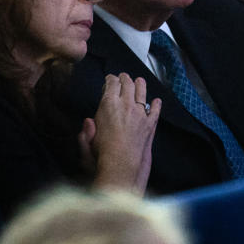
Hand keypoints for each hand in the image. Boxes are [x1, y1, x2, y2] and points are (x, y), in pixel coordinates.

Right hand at [90, 73, 160, 192]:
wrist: (121, 166)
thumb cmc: (102, 155)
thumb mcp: (87, 141)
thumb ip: (86, 130)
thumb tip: (88, 122)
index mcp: (109, 104)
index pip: (111, 83)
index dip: (110, 79)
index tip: (110, 79)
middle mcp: (126, 105)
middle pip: (127, 83)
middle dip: (124, 78)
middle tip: (123, 77)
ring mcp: (140, 113)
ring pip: (142, 92)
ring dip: (140, 84)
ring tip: (139, 81)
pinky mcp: (149, 124)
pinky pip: (155, 110)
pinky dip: (156, 104)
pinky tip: (157, 101)